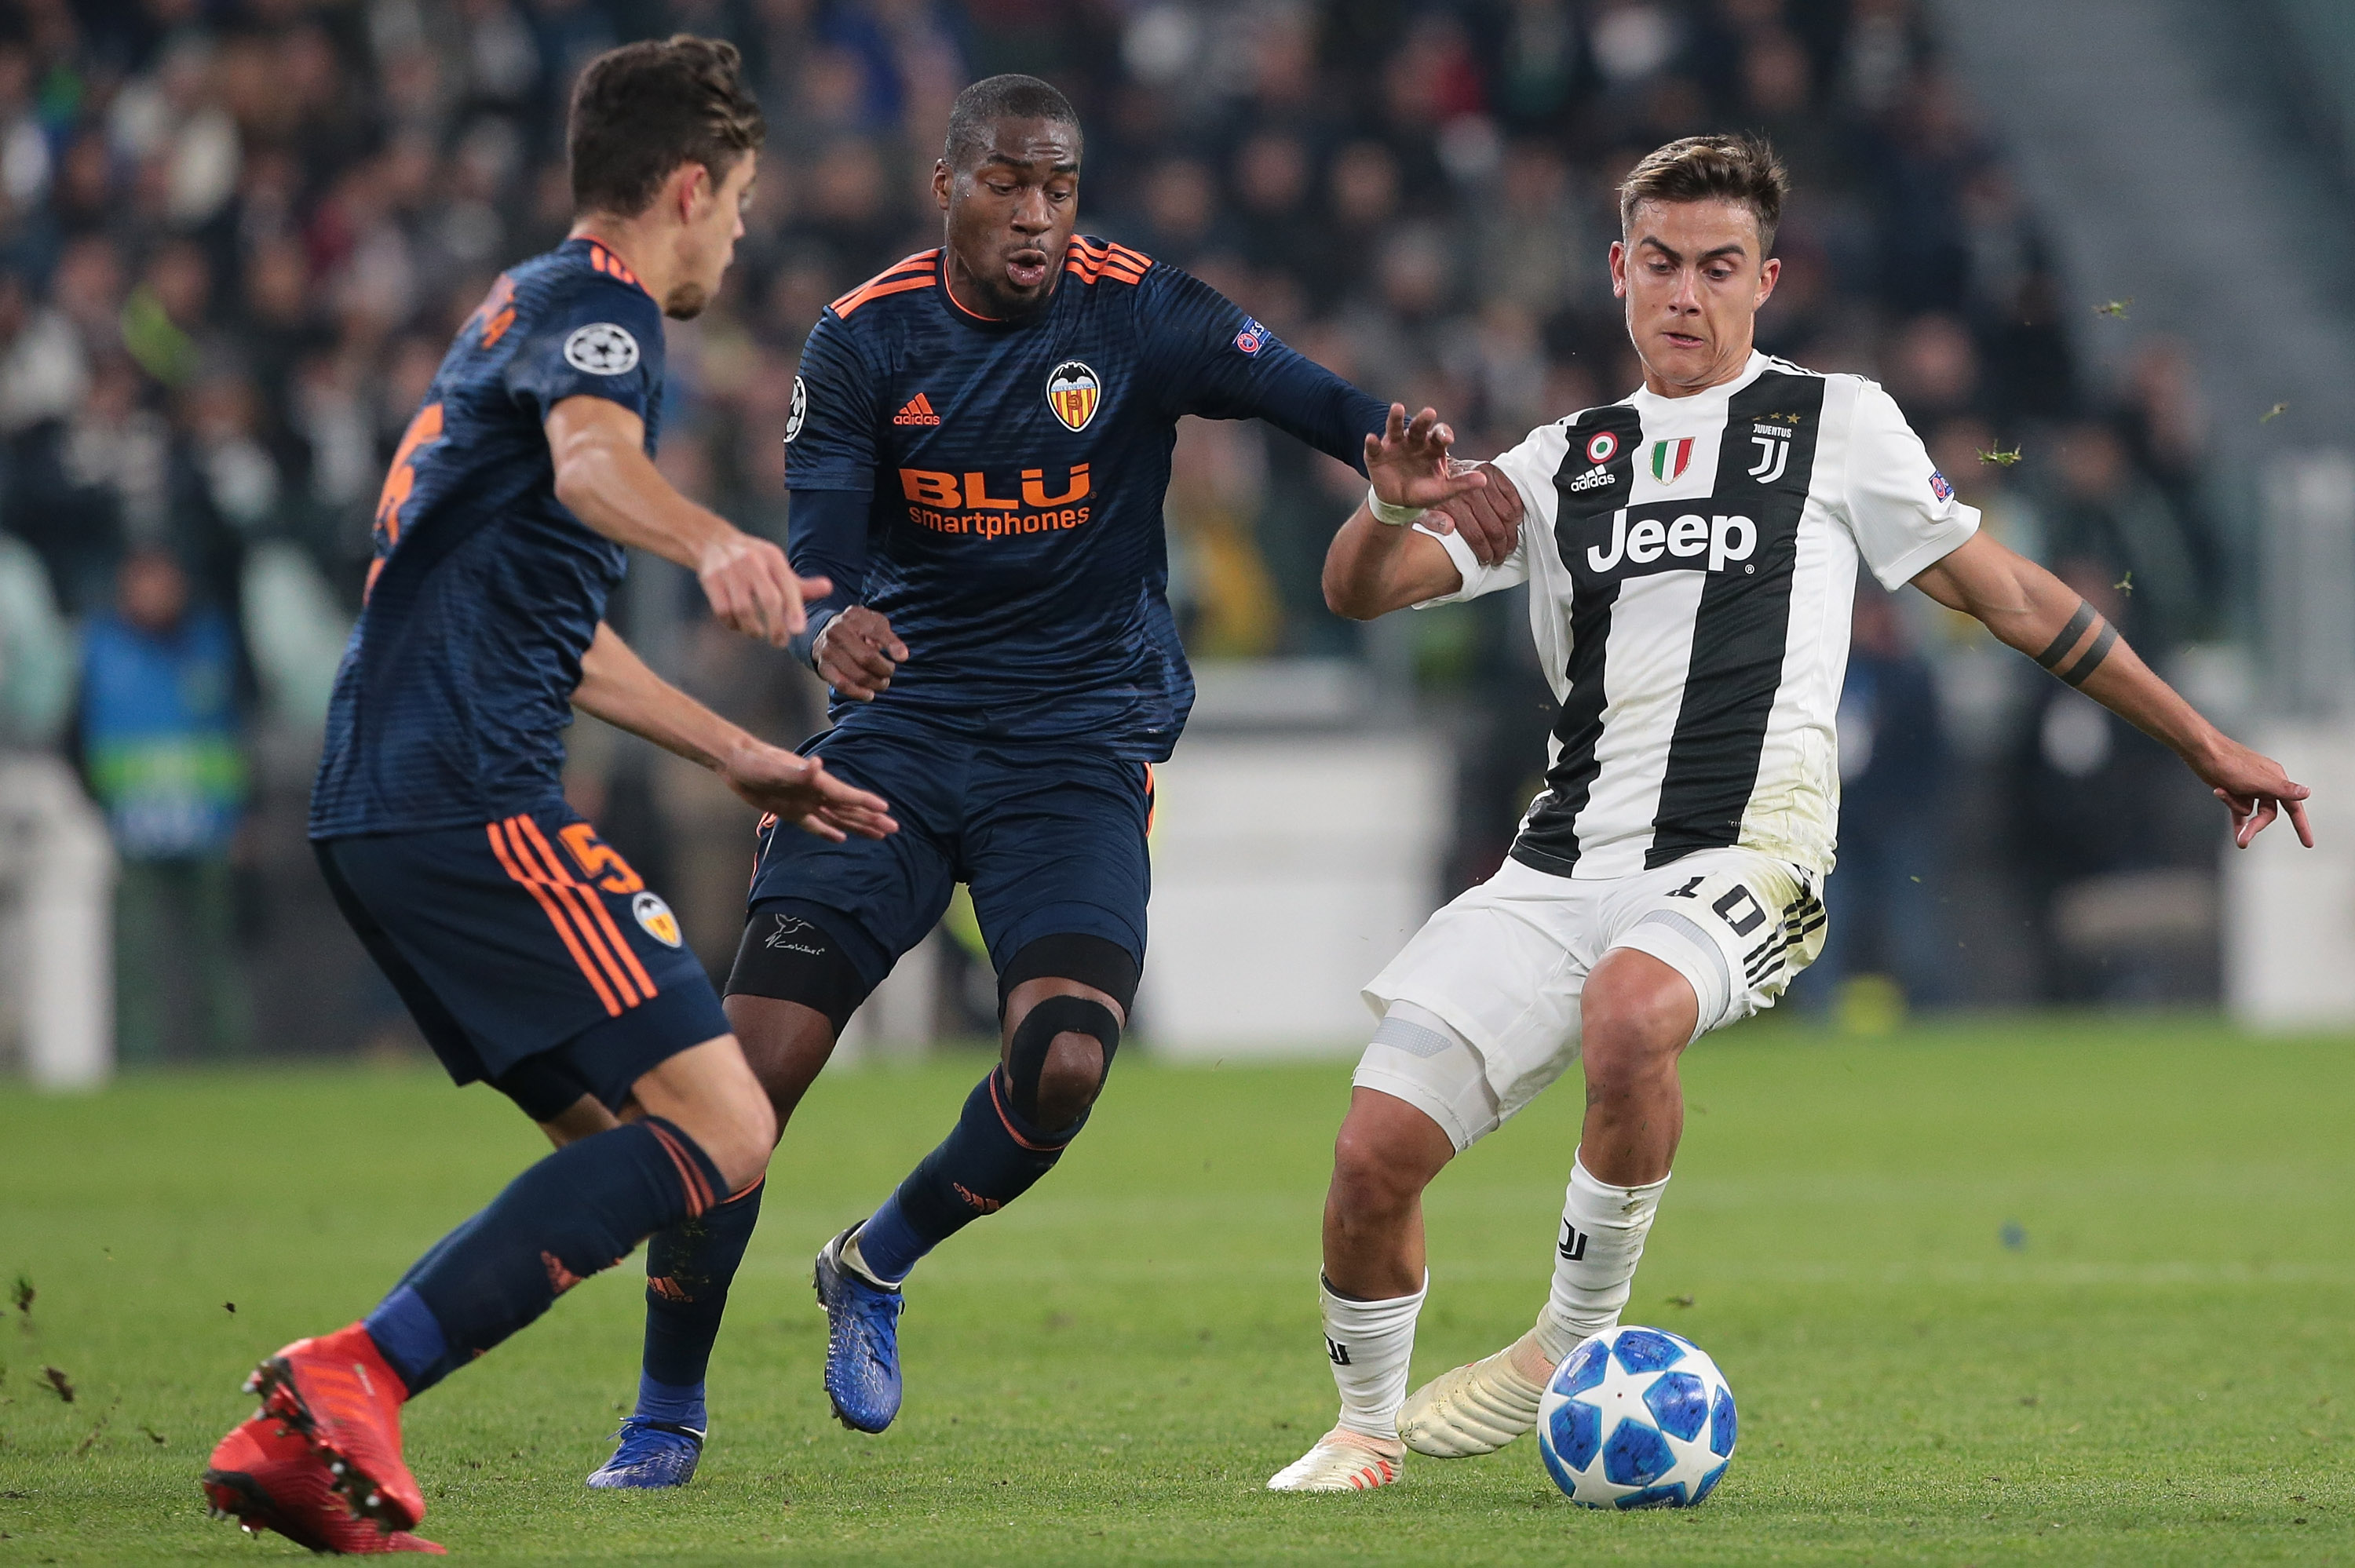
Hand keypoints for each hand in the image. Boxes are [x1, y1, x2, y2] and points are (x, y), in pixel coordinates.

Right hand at [697, 529, 823, 646]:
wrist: (712, 541)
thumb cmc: (754, 560)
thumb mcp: (777, 566)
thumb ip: (801, 583)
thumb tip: (828, 588)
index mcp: (773, 558)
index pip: (788, 586)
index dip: (795, 610)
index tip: (798, 631)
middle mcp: (752, 562)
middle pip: (769, 599)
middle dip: (777, 626)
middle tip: (780, 642)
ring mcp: (729, 570)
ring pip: (743, 609)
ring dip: (753, 628)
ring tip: (757, 633)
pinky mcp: (710, 579)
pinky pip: (723, 610)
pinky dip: (732, 624)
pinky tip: (738, 625)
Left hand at [720, 740, 896, 842]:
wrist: (736, 762)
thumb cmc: (755, 762)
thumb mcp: (775, 768)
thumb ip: (798, 771)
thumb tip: (818, 765)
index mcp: (816, 782)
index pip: (846, 795)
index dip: (866, 802)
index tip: (886, 810)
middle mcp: (815, 793)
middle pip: (849, 809)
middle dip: (871, 819)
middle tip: (893, 829)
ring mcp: (805, 802)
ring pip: (837, 819)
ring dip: (857, 826)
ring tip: (877, 835)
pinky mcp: (791, 811)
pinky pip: (815, 825)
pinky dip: (829, 832)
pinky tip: (841, 838)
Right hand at [813, 606, 905, 700]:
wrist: (828, 630)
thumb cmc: (859, 628)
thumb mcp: (876, 623)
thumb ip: (890, 638)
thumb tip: (902, 656)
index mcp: (854, 617)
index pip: (877, 632)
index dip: (892, 646)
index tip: (903, 658)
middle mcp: (837, 632)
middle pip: (866, 658)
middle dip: (884, 670)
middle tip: (889, 673)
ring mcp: (827, 649)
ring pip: (856, 674)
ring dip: (874, 683)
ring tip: (882, 683)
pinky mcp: (823, 666)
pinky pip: (842, 685)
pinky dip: (858, 693)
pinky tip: (869, 694)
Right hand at [1363, 404, 1488, 513]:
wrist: (1399, 504)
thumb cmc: (1424, 492)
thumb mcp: (1444, 490)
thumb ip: (1462, 484)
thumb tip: (1484, 480)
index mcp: (1433, 447)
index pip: (1440, 435)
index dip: (1444, 434)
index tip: (1446, 437)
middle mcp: (1415, 441)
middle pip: (1419, 426)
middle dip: (1423, 419)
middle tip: (1430, 413)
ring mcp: (1395, 445)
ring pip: (1395, 428)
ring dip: (1396, 418)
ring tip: (1397, 408)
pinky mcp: (1377, 454)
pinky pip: (1373, 447)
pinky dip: (1371, 443)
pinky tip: (1371, 438)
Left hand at [1425, 460, 1521, 566]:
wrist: (1434, 464)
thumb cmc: (1432, 491)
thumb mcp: (1423, 508)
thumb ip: (1431, 520)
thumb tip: (1447, 528)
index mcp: (1453, 504)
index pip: (1476, 535)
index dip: (1484, 552)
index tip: (1487, 560)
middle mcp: (1470, 493)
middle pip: (1494, 528)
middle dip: (1500, 547)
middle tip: (1501, 556)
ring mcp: (1484, 481)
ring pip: (1506, 515)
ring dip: (1511, 533)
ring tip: (1509, 544)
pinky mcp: (1494, 472)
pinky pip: (1512, 495)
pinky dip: (1517, 510)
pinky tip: (1515, 522)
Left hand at [2197, 737, 2313, 848]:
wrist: (2202, 752)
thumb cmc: (2230, 763)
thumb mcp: (2259, 781)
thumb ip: (2282, 789)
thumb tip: (2306, 792)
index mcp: (2276, 779)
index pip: (2294, 807)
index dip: (2301, 825)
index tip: (2308, 844)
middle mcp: (2265, 784)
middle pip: (2267, 813)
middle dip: (2255, 825)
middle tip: (2243, 840)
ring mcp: (2249, 787)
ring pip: (2248, 810)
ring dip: (2234, 808)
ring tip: (2220, 792)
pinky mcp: (2233, 790)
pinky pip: (2237, 810)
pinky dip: (2235, 818)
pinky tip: (2236, 832)